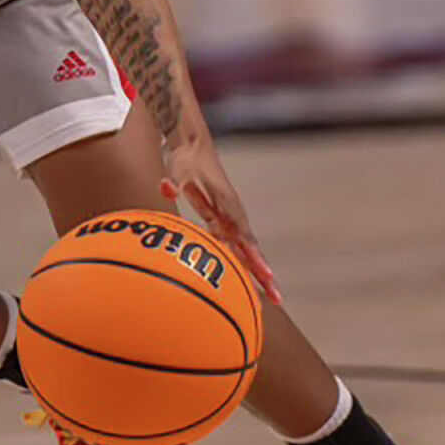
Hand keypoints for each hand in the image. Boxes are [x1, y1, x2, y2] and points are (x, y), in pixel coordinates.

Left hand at [159, 135, 280, 303]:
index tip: (267, 275)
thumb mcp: (178, 169)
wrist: (191, 145)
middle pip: (251, 250)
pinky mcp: (219, 219)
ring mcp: (227, 218)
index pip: (244, 237)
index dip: (254, 257)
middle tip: (277, 299)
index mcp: (228, 205)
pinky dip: (239, 263)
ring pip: (244, 251)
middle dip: (264, 274)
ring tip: (267, 298)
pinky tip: (242, 281)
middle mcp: (232, 215)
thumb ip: (173, 181)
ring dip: (255, 273)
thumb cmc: (186, 158)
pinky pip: (231, 246)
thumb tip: (166, 189)